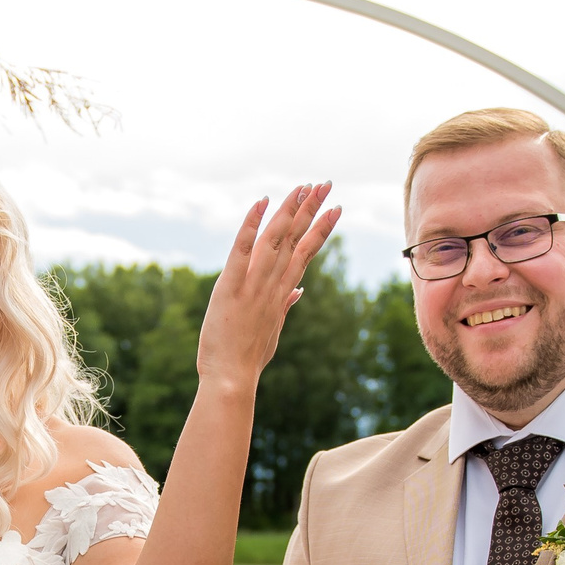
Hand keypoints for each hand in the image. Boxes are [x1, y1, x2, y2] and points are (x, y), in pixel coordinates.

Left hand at [197, 183, 340, 395]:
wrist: (231, 379)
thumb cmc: (248, 359)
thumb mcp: (271, 331)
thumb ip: (285, 306)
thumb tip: (299, 290)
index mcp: (281, 293)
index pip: (306, 253)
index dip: (320, 229)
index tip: (335, 209)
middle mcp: (272, 285)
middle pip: (296, 240)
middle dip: (312, 210)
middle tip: (326, 184)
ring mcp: (253, 285)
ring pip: (275, 239)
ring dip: (290, 210)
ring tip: (304, 187)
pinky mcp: (230, 287)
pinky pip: (241, 250)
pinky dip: (251, 225)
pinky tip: (261, 202)